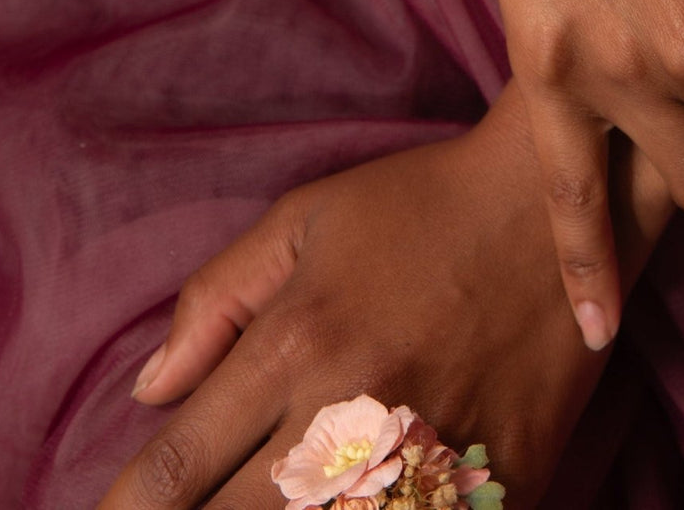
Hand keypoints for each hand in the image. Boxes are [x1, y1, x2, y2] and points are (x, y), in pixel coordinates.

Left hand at [96, 86, 670, 509]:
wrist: (555, 203)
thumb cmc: (422, 203)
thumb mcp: (307, 217)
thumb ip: (217, 298)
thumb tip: (149, 390)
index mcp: (298, 341)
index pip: (178, 463)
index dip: (128, 509)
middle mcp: (353, 411)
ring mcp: (429, 457)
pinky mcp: (500, 485)